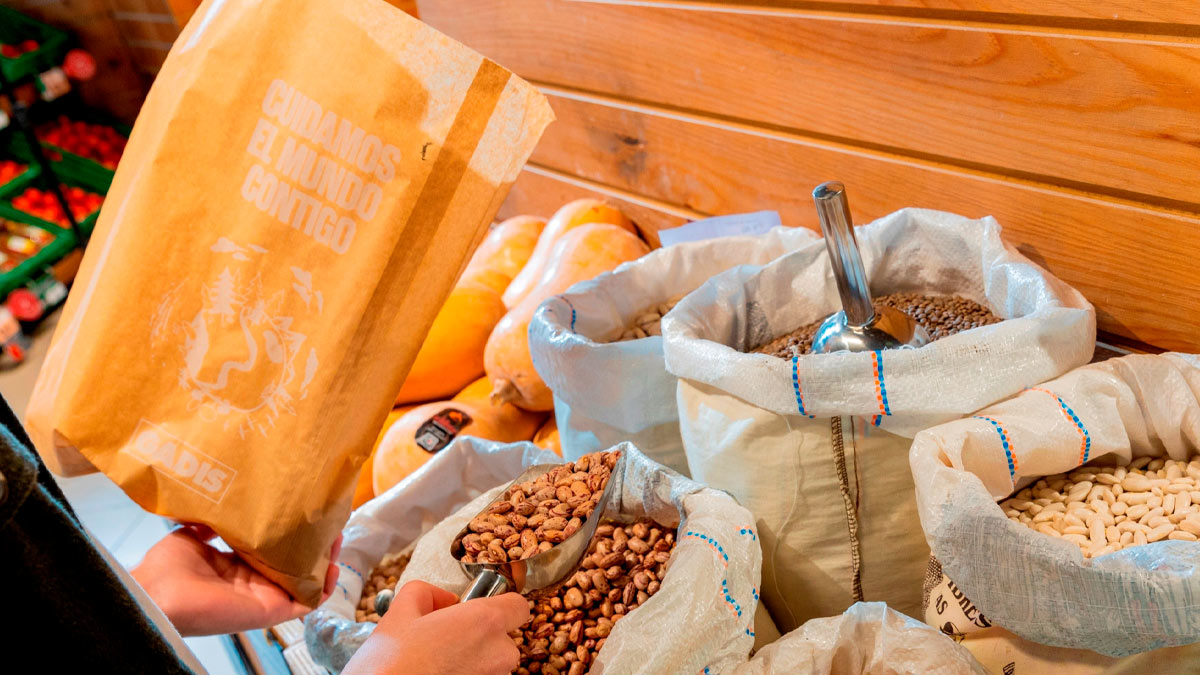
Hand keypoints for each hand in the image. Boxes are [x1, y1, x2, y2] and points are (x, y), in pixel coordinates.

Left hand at [131, 524, 340, 635]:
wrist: (158, 593)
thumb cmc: (166, 568)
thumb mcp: (192, 534)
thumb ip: (213, 522)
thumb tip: (225, 500)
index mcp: (236, 567)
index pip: (273, 550)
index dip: (291, 533)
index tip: (305, 512)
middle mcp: (254, 582)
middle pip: (294, 564)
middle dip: (313, 543)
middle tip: (327, 521)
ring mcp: (264, 596)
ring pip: (305, 580)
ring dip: (324, 561)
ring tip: (335, 538)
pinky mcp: (271, 610)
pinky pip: (307, 602)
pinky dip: (324, 587)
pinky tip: (333, 567)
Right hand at [343, 581, 528, 674]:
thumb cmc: (390, 661)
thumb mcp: (401, 610)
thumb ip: (428, 593)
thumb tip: (444, 600)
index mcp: (484, 621)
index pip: (519, 606)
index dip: (502, 605)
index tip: (482, 610)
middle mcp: (498, 653)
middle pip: (505, 639)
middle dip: (482, 638)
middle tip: (448, 640)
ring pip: (493, 665)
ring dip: (475, 661)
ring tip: (440, 662)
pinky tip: (441, 674)